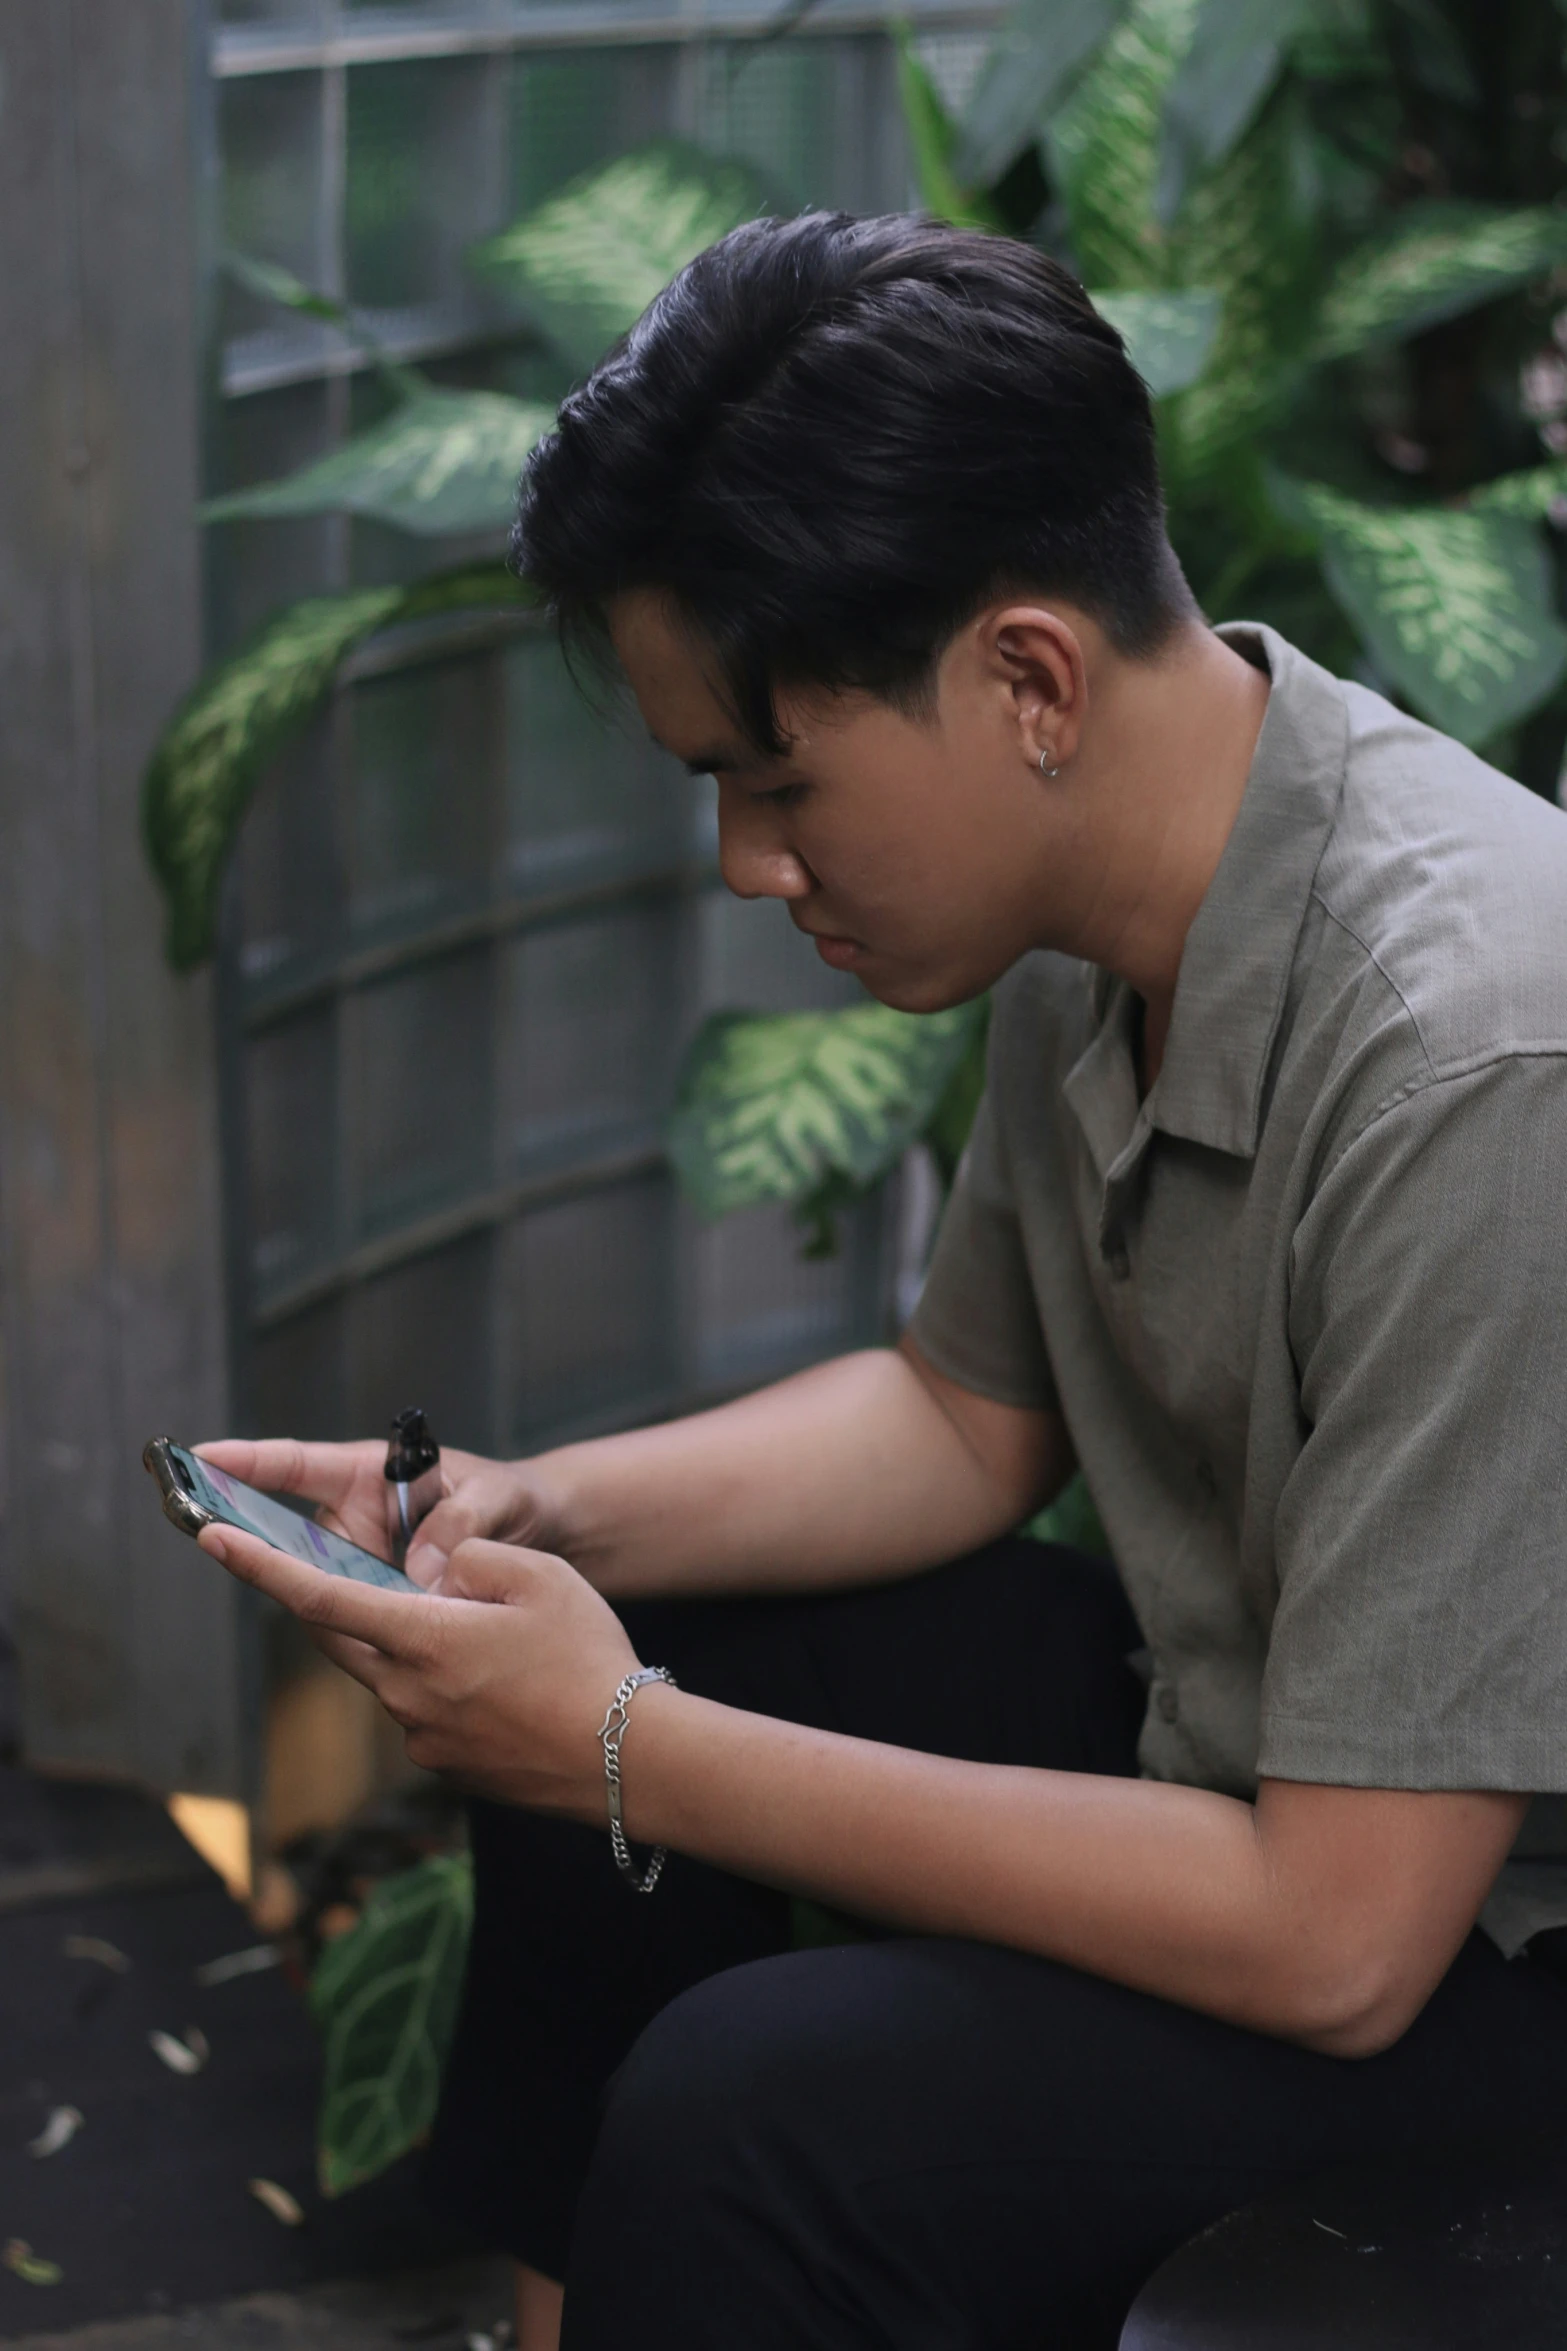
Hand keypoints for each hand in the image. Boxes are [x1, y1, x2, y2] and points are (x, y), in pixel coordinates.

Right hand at [193, 1437, 558, 1590]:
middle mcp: (355, 1519)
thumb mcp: (495, 1500)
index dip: (250, 1461)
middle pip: (300, 1542)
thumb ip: (460, 1525)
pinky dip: (376, 1626)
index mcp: (371, 1474)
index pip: (300, 1465)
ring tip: (402, 1603)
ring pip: (328, 1589)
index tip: (202, 1457)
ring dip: (352, 1603)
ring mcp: (363, 1563)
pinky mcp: (379, 1602)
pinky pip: (358, 1617)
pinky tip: (413, 1633)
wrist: (540, 1540)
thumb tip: (420, 1572)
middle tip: (302, 1570)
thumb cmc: (514, 1499)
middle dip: (294, 1561)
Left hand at [197, 1519, 641, 1814]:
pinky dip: (446, 1683)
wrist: (630, 1759)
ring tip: (499, 1637)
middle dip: (334, 1599)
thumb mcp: (538, 1576)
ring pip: (391, 1672)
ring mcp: (423, 1737)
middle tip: (352, 1567)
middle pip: (342, 1635)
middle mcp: (405, 1692)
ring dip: (414, 1642)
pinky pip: (425, 1709)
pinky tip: (509, 1683)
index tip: (212, 1540)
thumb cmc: (588, 1660)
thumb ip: (471, 1557)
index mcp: (421, 1636)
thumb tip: (438, 1570)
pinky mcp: (448, 1765)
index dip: (259, 1566)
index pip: (318, 1595)